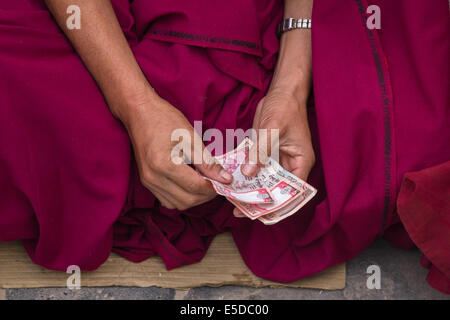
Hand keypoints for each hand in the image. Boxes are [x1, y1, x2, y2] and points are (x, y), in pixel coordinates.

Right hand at [122, 91, 232, 210]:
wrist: (139, 112)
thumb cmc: (164, 119)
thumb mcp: (191, 137)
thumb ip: (207, 162)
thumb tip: (225, 178)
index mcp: (164, 164)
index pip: (195, 187)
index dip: (214, 187)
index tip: (226, 181)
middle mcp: (153, 178)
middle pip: (187, 200)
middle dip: (206, 195)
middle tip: (217, 182)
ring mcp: (148, 181)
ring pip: (177, 204)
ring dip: (195, 198)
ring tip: (205, 182)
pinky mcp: (146, 182)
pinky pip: (167, 200)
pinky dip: (182, 197)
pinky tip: (190, 183)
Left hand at [234, 89, 314, 216]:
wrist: (282, 92)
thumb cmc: (284, 107)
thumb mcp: (272, 128)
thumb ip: (260, 151)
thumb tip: (249, 172)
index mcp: (300, 162)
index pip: (292, 191)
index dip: (278, 205)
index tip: (260, 213)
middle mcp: (290, 164)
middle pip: (277, 190)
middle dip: (260, 201)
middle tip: (240, 211)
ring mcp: (278, 160)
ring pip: (265, 182)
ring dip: (251, 190)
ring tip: (233, 201)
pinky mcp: (266, 153)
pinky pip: (257, 169)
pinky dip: (247, 176)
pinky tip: (233, 183)